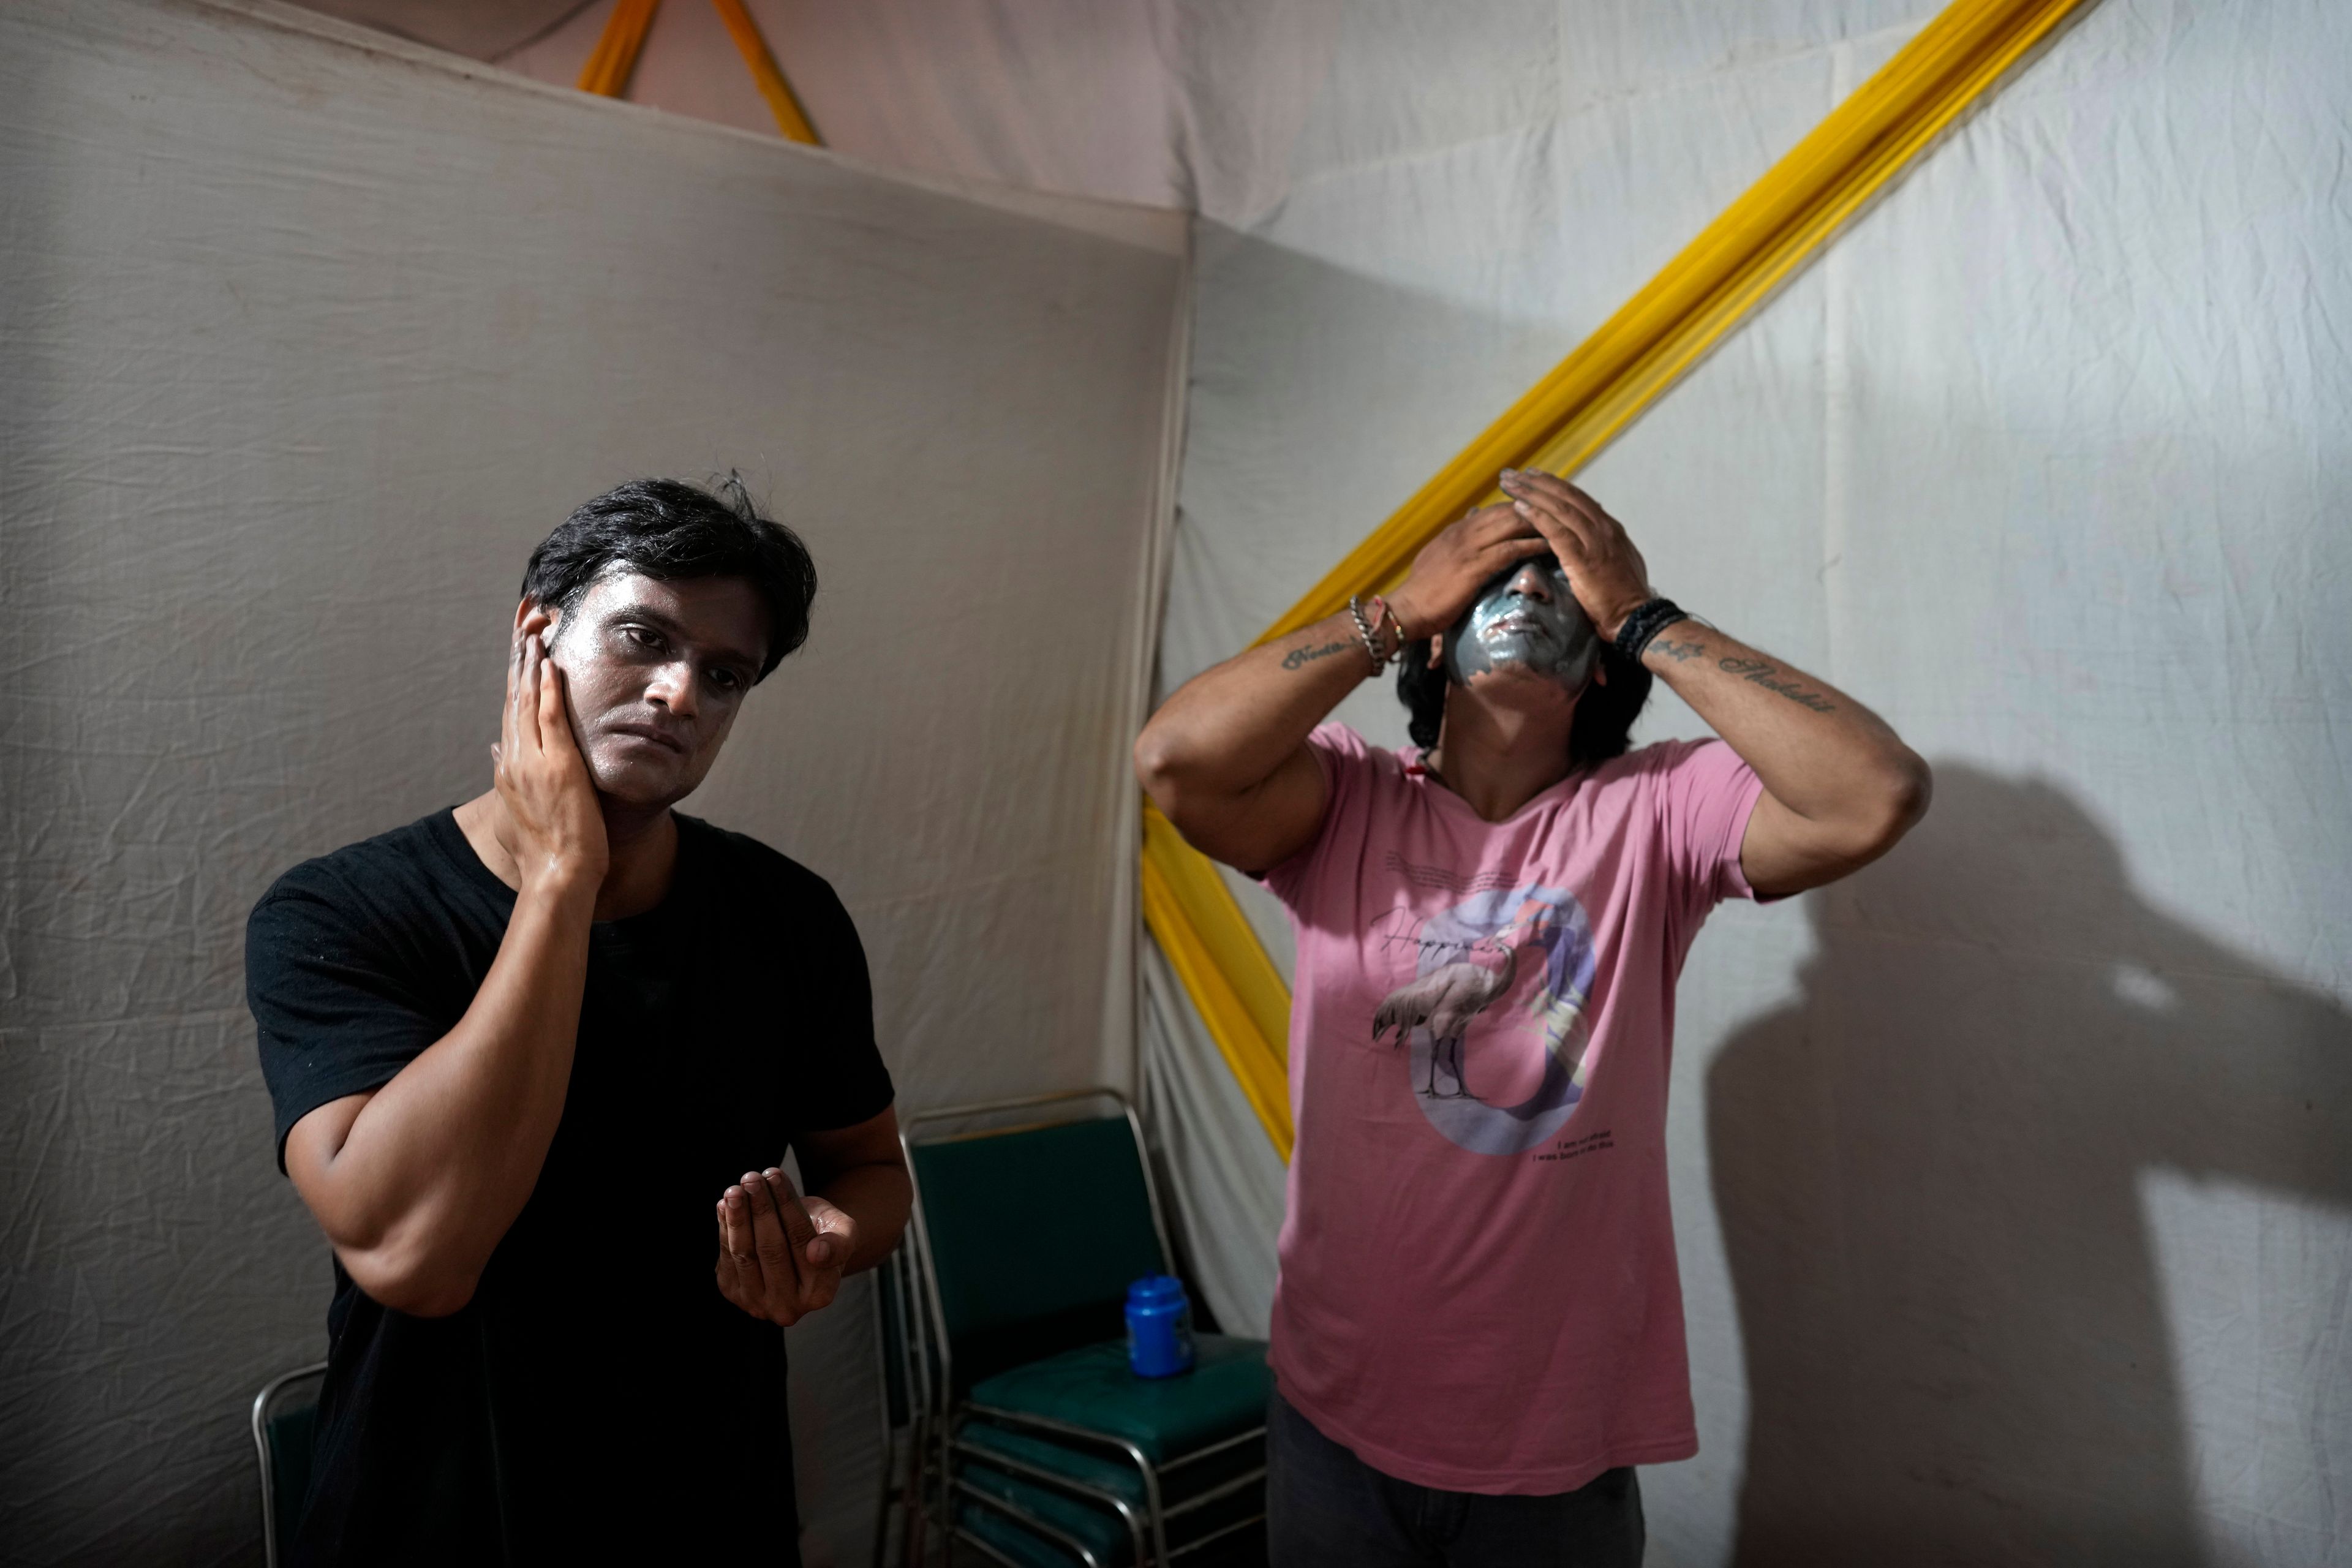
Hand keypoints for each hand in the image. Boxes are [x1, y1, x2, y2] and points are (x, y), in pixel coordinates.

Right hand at [490, 620, 607, 893]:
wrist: (557, 875)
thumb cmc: (546, 848)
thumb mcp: (522, 807)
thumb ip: (507, 774)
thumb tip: (494, 749)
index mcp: (508, 767)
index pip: (509, 711)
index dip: (514, 678)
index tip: (519, 648)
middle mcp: (514, 759)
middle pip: (512, 698)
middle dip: (518, 659)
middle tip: (523, 623)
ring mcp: (532, 762)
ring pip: (526, 702)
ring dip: (531, 664)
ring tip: (534, 631)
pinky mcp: (556, 767)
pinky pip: (548, 719)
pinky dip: (548, 690)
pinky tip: (550, 665)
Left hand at [714, 1168, 856, 1326]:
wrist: (801, 1249)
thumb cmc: (825, 1233)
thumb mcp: (844, 1231)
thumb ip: (838, 1244)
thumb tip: (817, 1253)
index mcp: (820, 1294)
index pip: (801, 1242)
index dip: (787, 1207)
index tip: (776, 1175)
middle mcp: (788, 1308)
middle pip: (771, 1250)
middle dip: (760, 1209)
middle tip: (752, 1177)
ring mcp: (757, 1304)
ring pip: (744, 1254)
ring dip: (737, 1217)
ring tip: (736, 1188)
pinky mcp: (733, 1293)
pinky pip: (726, 1257)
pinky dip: (724, 1228)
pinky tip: (725, 1204)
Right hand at [1385, 502, 1556, 640]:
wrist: (1405, 609)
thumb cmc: (1422, 592)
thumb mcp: (1436, 560)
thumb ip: (1455, 544)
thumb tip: (1469, 527)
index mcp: (1455, 531)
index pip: (1493, 510)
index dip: (1519, 508)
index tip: (1541, 510)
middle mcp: (1463, 532)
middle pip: (1507, 510)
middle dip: (1535, 508)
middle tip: (1561, 512)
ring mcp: (1468, 547)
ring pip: (1511, 523)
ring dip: (1539, 522)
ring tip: (1563, 524)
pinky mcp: (1473, 566)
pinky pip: (1509, 549)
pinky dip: (1531, 544)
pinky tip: (1550, 545)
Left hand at [1496, 470, 1653, 639]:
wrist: (1635, 619)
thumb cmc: (1623, 599)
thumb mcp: (1616, 564)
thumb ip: (1603, 549)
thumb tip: (1594, 543)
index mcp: (1610, 529)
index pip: (1578, 499)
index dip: (1554, 486)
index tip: (1533, 476)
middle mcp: (1604, 528)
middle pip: (1566, 497)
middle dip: (1537, 483)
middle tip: (1512, 474)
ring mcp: (1595, 541)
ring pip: (1559, 508)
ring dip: (1531, 493)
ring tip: (1507, 484)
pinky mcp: (1584, 558)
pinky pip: (1557, 531)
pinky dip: (1537, 517)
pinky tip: (1519, 507)